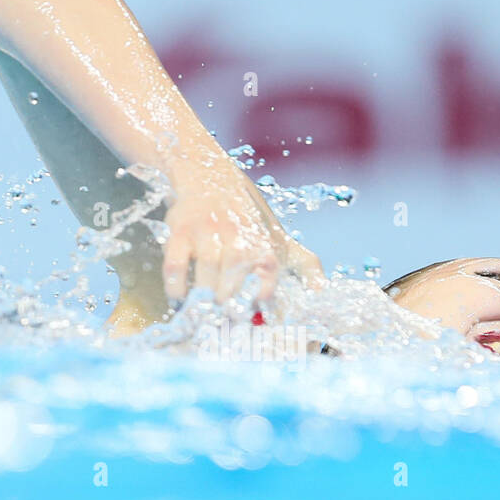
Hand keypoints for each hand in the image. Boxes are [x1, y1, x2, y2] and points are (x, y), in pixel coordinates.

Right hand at [161, 158, 323, 305]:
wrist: (209, 176)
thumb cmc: (249, 218)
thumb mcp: (281, 237)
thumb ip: (306, 265)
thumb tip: (324, 292)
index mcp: (262, 241)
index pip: (268, 270)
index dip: (263, 292)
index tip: (256, 311)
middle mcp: (237, 235)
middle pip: (235, 274)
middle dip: (229, 302)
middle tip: (223, 323)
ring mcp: (207, 232)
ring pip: (207, 270)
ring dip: (205, 297)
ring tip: (203, 315)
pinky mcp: (181, 231)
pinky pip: (175, 263)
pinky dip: (175, 286)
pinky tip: (180, 299)